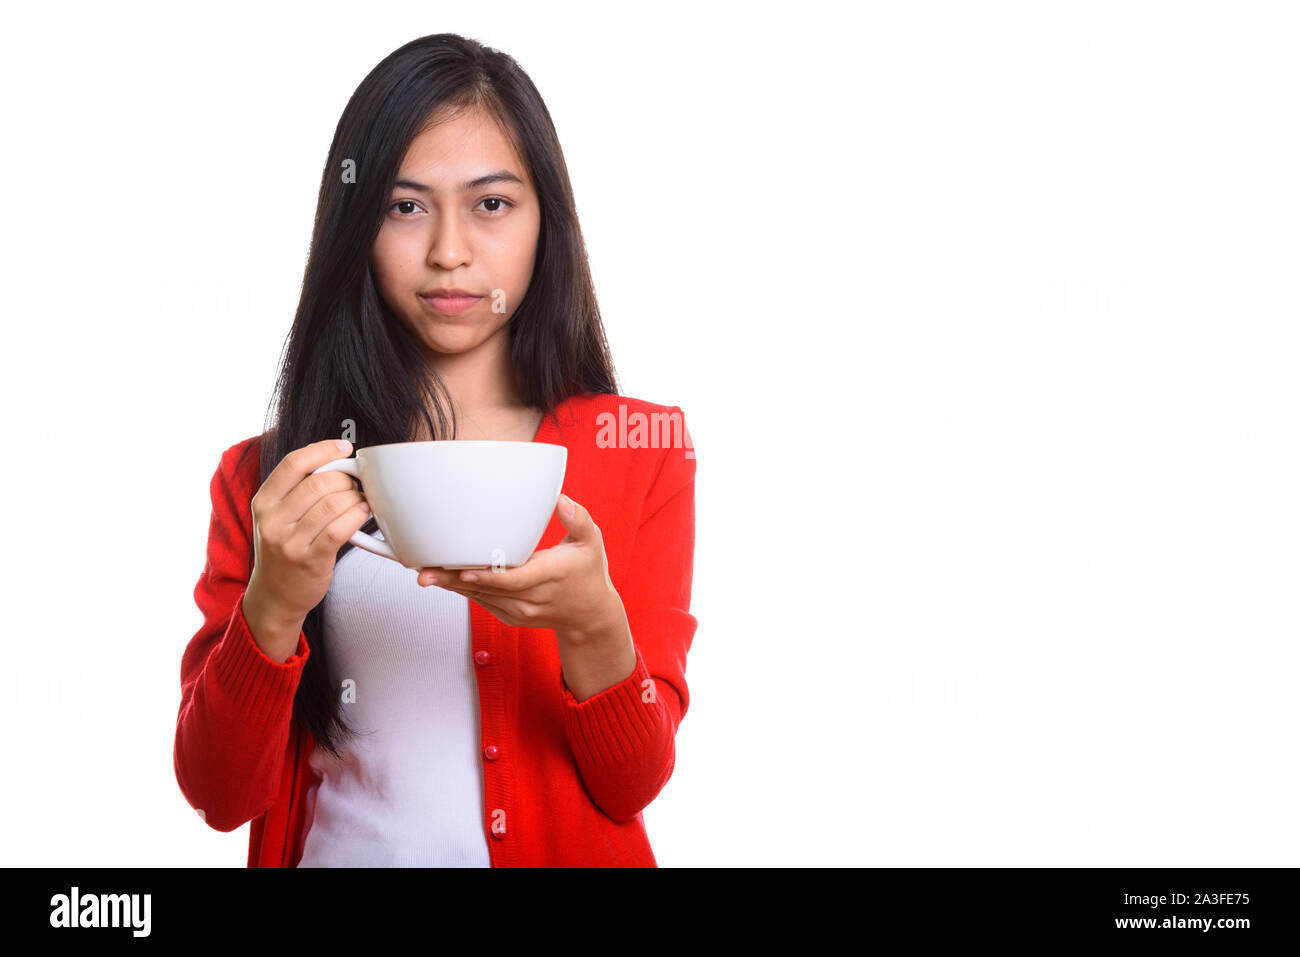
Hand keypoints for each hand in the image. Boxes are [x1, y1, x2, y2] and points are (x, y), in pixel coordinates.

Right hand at [245, 438, 370, 624]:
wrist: (274, 597)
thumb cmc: (283, 550)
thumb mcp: (276, 517)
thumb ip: (295, 489)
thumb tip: (330, 455)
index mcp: (263, 502)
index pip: (293, 463)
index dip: (323, 450)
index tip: (345, 447)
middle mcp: (272, 521)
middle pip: (318, 482)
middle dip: (345, 478)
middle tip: (355, 484)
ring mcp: (289, 542)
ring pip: (331, 504)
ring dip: (354, 497)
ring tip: (361, 500)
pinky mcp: (310, 560)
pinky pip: (340, 529)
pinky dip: (357, 516)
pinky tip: (363, 513)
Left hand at [417, 493, 623, 642]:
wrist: (590, 616)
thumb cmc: (588, 573)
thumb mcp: (592, 543)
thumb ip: (580, 520)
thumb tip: (561, 500)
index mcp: (549, 576)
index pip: (515, 580)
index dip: (487, 576)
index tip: (463, 570)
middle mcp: (532, 598)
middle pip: (488, 590)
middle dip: (454, 580)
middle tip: (424, 571)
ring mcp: (519, 611)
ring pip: (481, 598)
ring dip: (451, 586)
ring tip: (424, 572)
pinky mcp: (510, 617)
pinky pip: (482, 603)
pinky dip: (463, 591)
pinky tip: (443, 579)